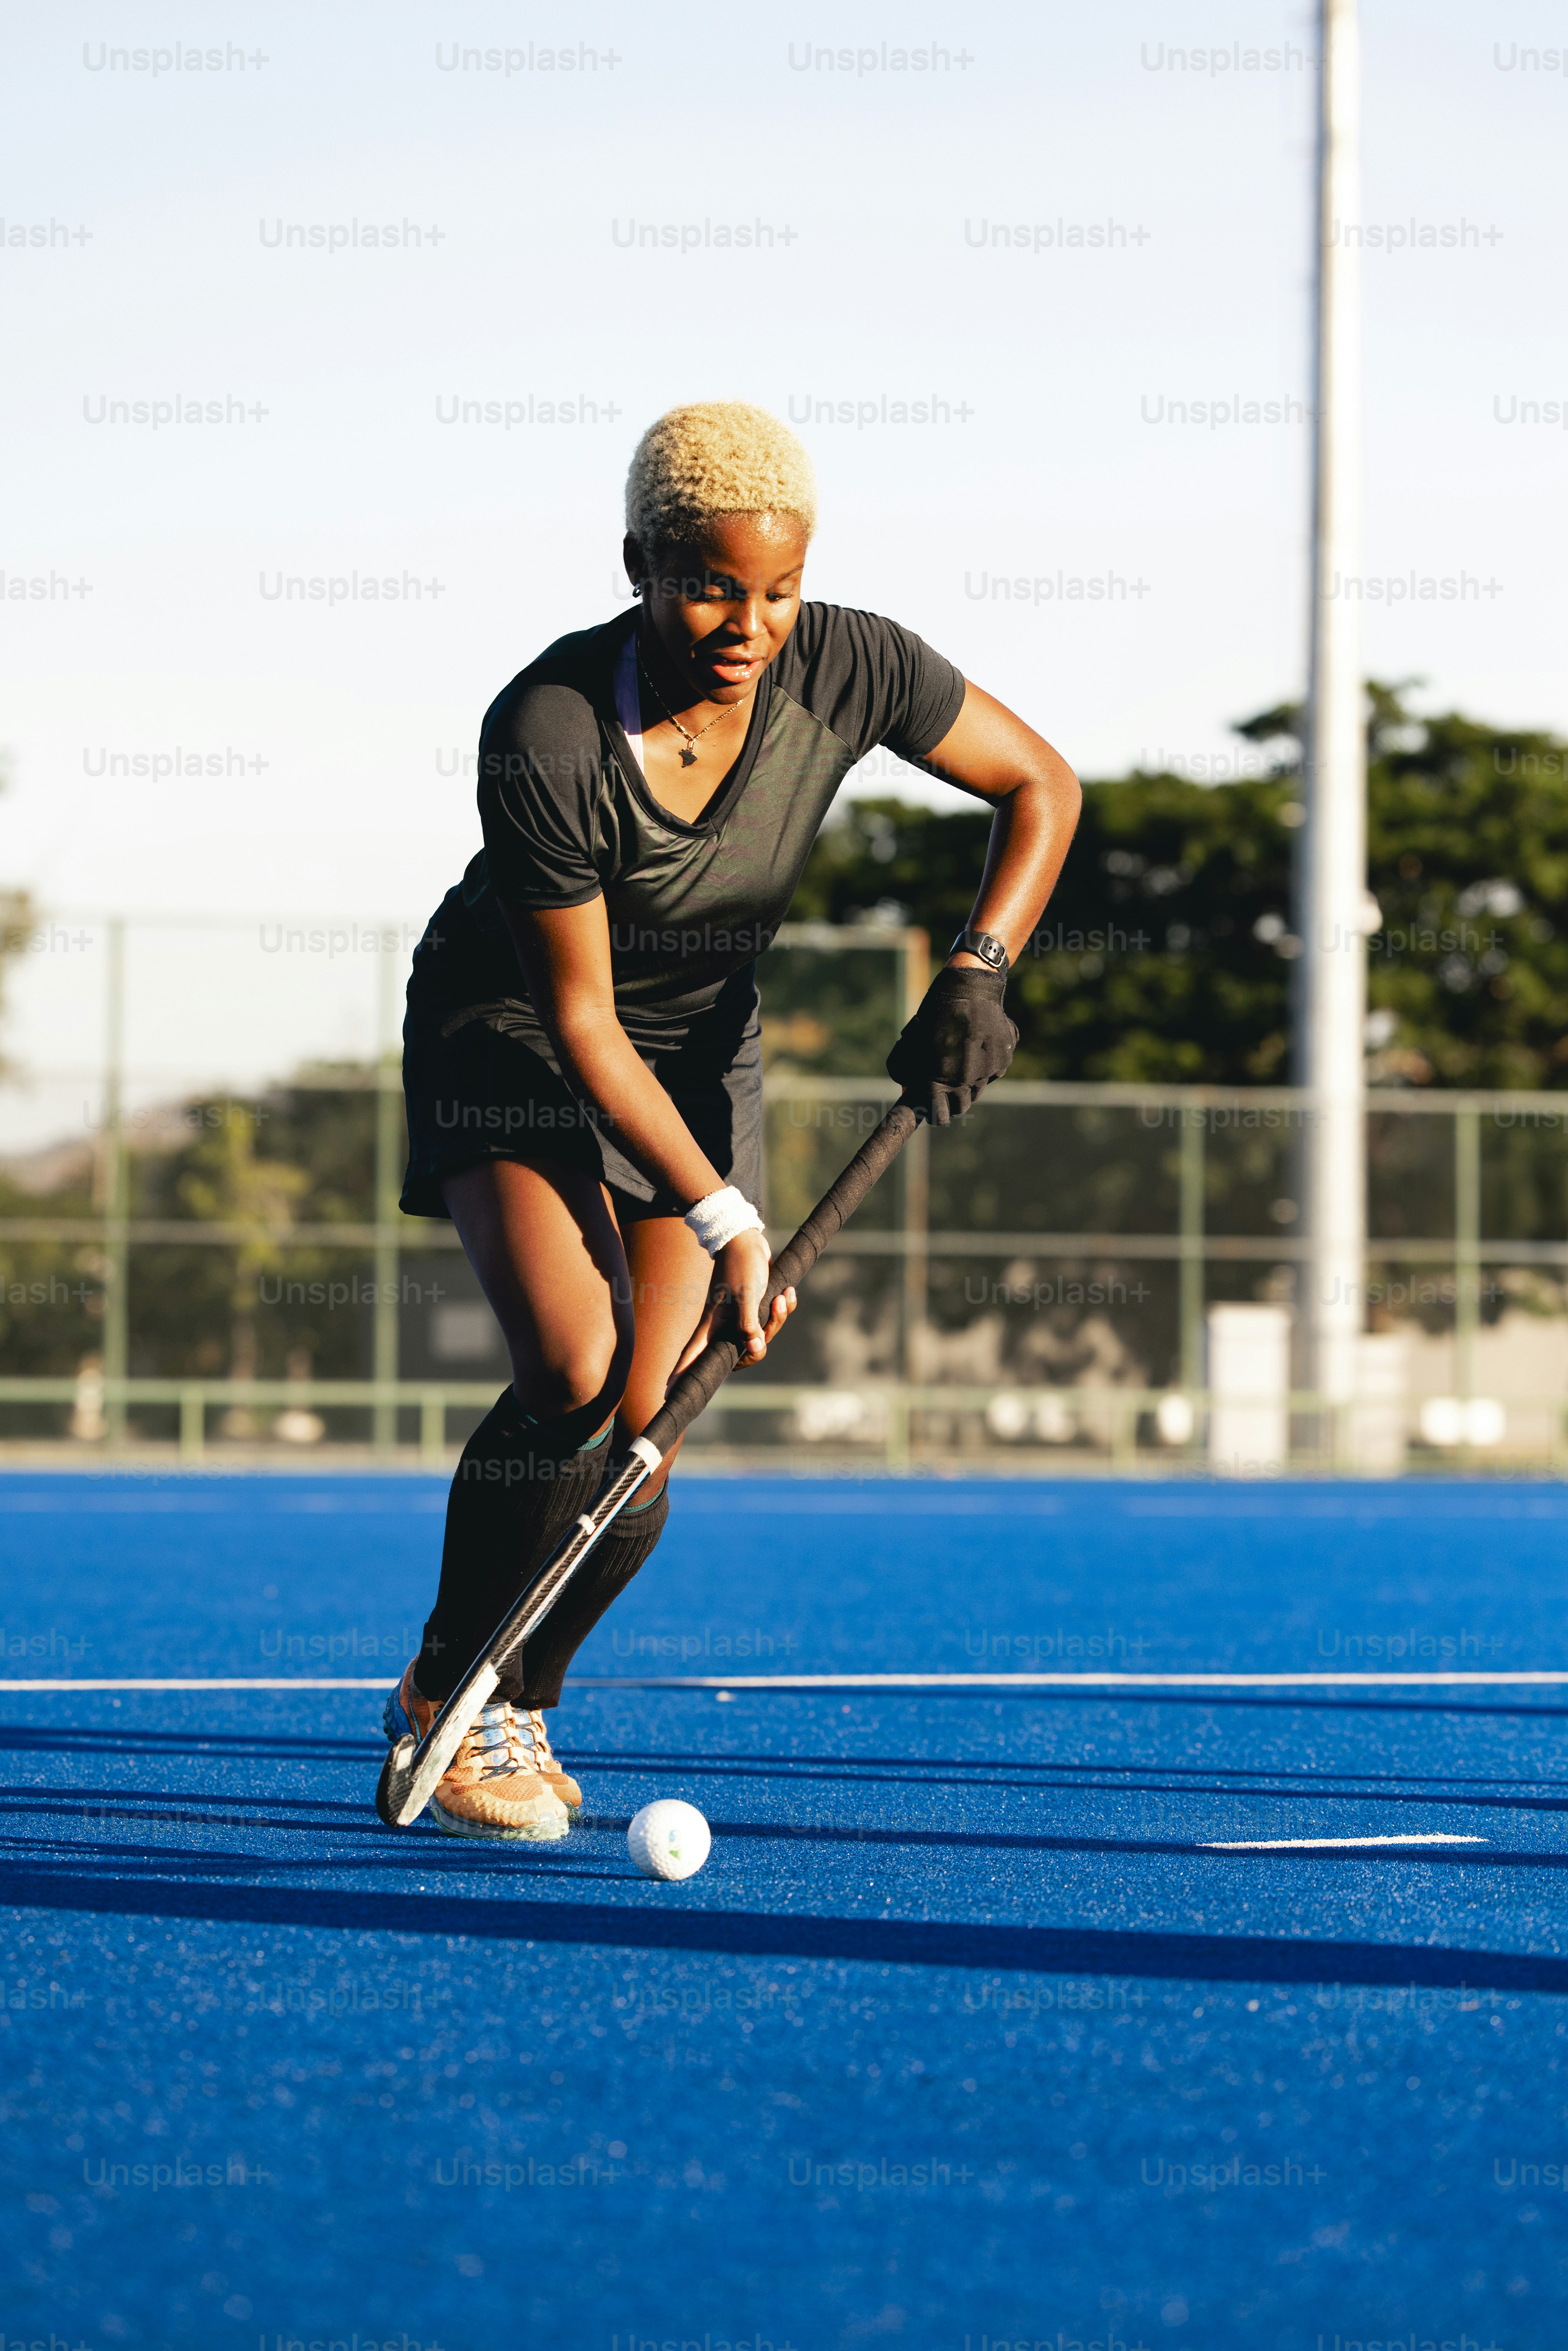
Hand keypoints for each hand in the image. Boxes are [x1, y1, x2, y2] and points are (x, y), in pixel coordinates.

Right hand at [674, 1228, 795, 1372]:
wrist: (747, 1237)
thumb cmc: (742, 1264)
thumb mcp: (746, 1294)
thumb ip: (749, 1322)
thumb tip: (753, 1347)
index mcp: (714, 1325)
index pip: (693, 1356)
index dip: (681, 1375)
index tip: (667, 1394)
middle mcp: (725, 1325)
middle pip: (740, 1356)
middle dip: (759, 1348)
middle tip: (765, 1330)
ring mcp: (741, 1317)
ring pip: (761, 1337)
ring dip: (778, 1319)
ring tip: (783, 1297)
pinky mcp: (756, 1307)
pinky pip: (772, 1320)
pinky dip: (784, 1308)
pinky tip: (788, 1293)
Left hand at [885, 964, 1018, 1125]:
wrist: (970, 987)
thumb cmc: (934, 1014)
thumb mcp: (911, 1041)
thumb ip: (905, 1070)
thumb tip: (908, 1091)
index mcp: (940, 1076)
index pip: (940, 1114)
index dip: (934, 1114)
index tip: (931, 1109)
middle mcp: (967, 1077)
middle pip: (961, 1107)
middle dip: (951, 1101)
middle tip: (944, 1087)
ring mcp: (989, 1069)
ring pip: (977, 1090)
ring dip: (966, 1082)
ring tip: (959, 1059)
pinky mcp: (1004, 1058)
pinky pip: (992, 1073)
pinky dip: (984, 1066)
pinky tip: (976, 1045)